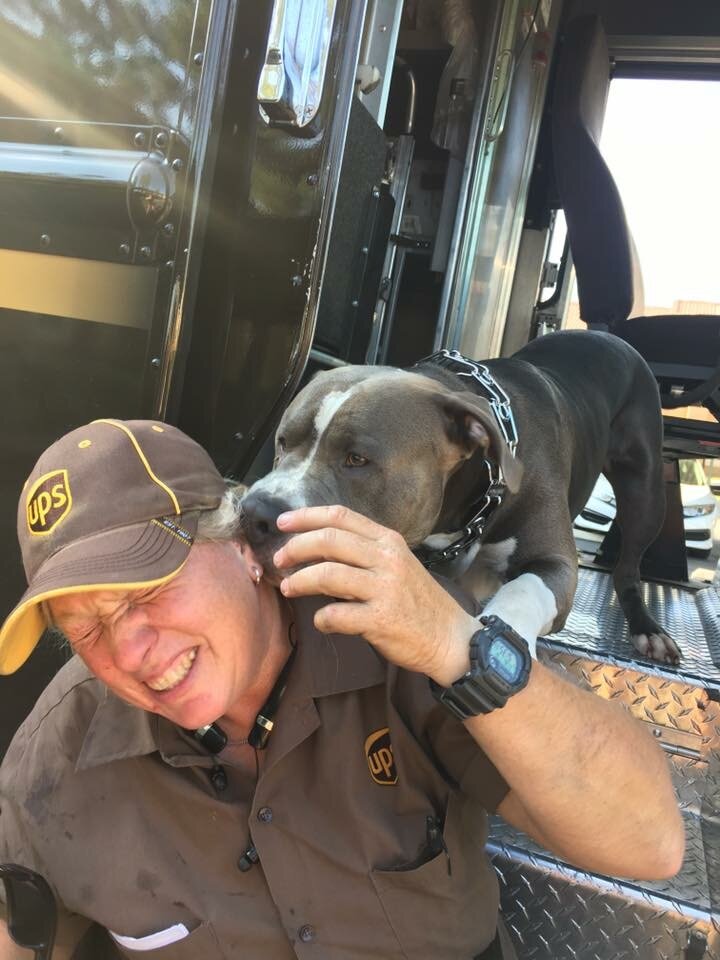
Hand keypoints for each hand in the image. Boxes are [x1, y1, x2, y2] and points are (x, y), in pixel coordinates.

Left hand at [273, 505, 475, 683]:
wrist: (451, 638)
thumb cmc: (418, 602)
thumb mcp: (397, 564)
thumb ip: (364, 553)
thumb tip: (317, 548)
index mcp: (388, 541)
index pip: (341, 517)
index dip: (307, 516)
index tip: (283, 523)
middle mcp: (387, 559)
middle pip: (329, 541)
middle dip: (296, 548)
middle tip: (279, 560)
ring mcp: (385, 588)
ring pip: (327, 575)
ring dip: (300, 581)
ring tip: (289, 588)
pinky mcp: (381, 620)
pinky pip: (336, 614)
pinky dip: (322, 618)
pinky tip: (322, 621)